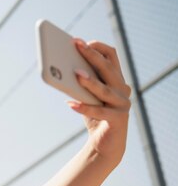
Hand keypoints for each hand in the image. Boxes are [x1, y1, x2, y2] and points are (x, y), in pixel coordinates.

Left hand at [69, 39, 131, 163]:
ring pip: (104, 89)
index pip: (111, 55)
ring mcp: (123, 104)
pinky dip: (85, 108)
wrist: (105, 144)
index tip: (79, 41)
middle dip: (90, 55)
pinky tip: (71, 104)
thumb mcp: (87, 96)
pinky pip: (100, 112)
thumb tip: (61, 69)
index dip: (96, 47)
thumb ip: (80, 83)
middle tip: (75, 45)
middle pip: (107, 68)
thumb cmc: (94, 116)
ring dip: (89, 80)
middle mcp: (122, 89)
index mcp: (116, 79)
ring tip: (74, 73)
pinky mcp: (118, 119)